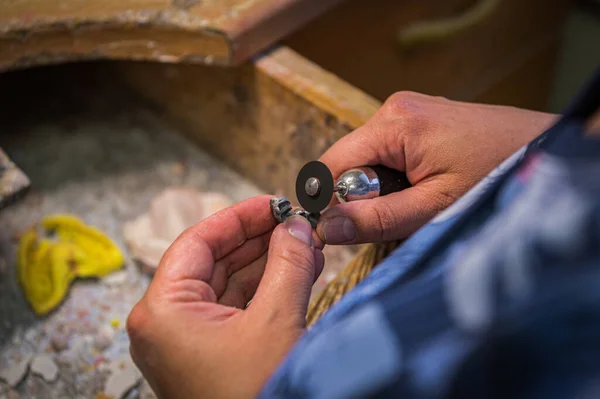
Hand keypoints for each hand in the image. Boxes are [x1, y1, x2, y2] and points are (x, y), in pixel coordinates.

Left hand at [127, 196, 323, 397]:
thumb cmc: (256, 394)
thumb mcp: (276, 320)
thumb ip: (288, 263)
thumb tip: (296, 226)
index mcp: (162, 311)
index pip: (197, 243)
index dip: (237, 218)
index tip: (270, 203)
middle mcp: (168, 323)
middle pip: (213, 261)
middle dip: (258, 240)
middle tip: (293, 222)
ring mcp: (189, 339)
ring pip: (229, 283)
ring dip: (268, 262)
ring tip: (304, 243)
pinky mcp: (212, 351)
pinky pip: (238, 307)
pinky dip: (267, 288)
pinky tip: (298, 270)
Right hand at [317, 92, 556, 243]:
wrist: (546, 148)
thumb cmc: (498, 176)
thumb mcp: (434, 208)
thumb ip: (377, 219)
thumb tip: (326, 228)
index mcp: (393, 123)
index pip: (330, 165)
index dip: (330, 202)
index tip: (344, 232)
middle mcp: (394, 109)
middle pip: (349, 163)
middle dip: (365, 197)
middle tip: (403, 217)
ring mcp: (408, 111)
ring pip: (369, 162)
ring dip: (384, 191)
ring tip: (423, 202)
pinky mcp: (420, 119)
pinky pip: (389, 155)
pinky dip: (399, 180)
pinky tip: (429, 188)